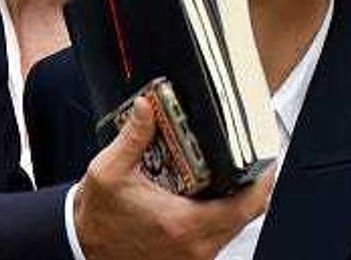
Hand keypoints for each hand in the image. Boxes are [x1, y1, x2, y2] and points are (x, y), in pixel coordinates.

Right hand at [73, 97, 273, 259]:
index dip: (262, 182)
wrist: (84, 244)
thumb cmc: (98, 213)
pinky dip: (220, 214)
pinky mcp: (190, 259)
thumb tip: (146, 107)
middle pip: (247, 216)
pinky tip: (206, 193)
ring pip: (234, 227)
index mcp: (181, 223)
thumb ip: (133, 137)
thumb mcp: (109, 170)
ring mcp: (194, 256)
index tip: (266, 160)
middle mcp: (195, 246)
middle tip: (247, 157)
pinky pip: (219, 236)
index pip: (244, 206)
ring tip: (224, 170)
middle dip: (251, 185)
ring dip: (235, 200)